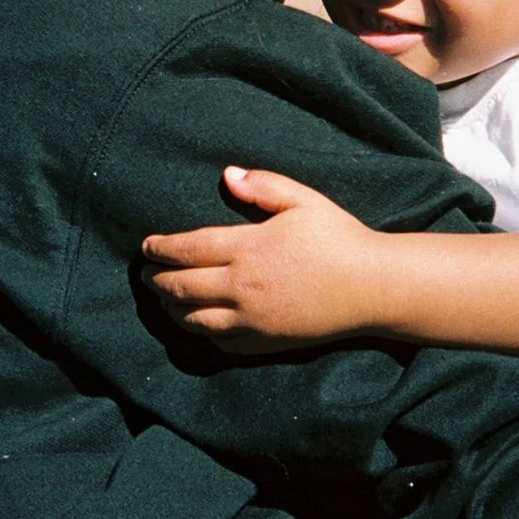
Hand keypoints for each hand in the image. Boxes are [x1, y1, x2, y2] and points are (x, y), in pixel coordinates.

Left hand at [141, 167, 386, 344]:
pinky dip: (200, 331)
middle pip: (181, 287)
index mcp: (247, 248)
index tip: (146, 247)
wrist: (372, 287)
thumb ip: (263, 186)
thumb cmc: (339, 238)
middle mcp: (241, 287)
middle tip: (146, 274)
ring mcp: (251, 319)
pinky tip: (197, 322)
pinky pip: (220, 341)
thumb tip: (227, 176)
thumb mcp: (303, 201)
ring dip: (172, 308)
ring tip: (164, 298)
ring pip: (193, 319)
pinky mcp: (264, 342)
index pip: (187, 249)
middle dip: (157, 280)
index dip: (160, 249)